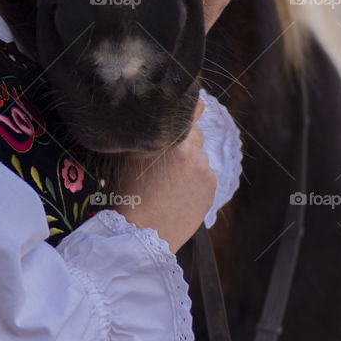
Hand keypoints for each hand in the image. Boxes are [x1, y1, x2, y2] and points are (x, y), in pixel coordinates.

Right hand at [113, 95, 216, 252]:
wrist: (142, 233)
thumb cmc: (129, 194)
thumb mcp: (130, 157)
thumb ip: (147, 135)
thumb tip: (155, 119)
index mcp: (172, 140)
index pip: (193, 110)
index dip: (191, 108)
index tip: (192, 107)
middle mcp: (192, 152)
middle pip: (195, 134)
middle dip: (184, 142)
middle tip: (168, 160)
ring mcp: (204, 171)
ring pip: (200, 157)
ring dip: (190, 163)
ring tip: (171, 182)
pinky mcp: (211, 189)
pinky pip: (205, 176)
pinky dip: (196, 181)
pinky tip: (179, 193)